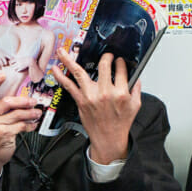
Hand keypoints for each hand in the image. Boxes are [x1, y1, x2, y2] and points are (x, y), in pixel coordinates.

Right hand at [0, 73, 40, 180]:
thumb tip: (19, 95)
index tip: (3, 75)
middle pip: (6, 102)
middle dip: (23, 101)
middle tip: (33, 101)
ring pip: (16, 114)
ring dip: (30, 113)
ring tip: (37, 112)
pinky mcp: (3, 134)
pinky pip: (20, 125)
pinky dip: (29, 125)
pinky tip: (33, 124)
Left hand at [51, 48, 140, 164]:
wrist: (108, 139)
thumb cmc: (120, 124)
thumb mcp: (135, 106)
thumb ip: (136, 89)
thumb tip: (135, 76)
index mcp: (121, 93)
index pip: (121, 70)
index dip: (120, 63)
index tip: (119, 61)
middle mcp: (105, 93)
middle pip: (103, 66)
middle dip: (105, 57)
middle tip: (106, 56)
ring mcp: (91, 96)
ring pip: (79, 72)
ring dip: (69, 60)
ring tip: (62, 51)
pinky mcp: (81, 101)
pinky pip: (69, 86)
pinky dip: (60, 77)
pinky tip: (55, 69)